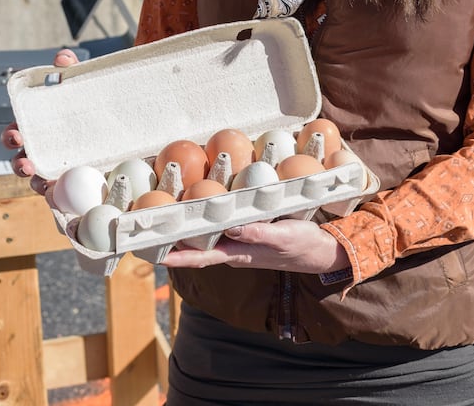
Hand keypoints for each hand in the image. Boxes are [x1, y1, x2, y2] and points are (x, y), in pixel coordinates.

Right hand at [0, 48, 80, 194]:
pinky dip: (59, 193)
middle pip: (23, 159)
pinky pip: (66, 189)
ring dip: (36, 182)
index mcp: (40, 125)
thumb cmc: (94, 96)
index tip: (16, 134)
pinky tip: (62, 193)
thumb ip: (71, 67)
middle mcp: (46, 147)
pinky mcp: (81, 175)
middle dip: (19, 163)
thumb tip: (62, 58)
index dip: (12, 135)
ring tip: (42, 182)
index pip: (18, 131)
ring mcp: (62, 163)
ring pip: (40, 179)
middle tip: (26, 162)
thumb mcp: (83, 79)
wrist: (124, 107)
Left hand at [162, 218, 349, 274]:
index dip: (177, 257)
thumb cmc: (302, 244)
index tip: (154, 254)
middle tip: (151, 236)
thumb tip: (229, 229)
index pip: (201, 258)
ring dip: (189, 235)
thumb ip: (256, 233)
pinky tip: (205, 216)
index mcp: (240, 254)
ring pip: (209, 241)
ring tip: (169, 224)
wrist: (321, 252)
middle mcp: (236, 251)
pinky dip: (210, 226)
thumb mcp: (282, 235)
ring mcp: (243, 245)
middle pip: (198, 250)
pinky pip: (224, 233)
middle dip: (175, 246)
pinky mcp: (251, 237)